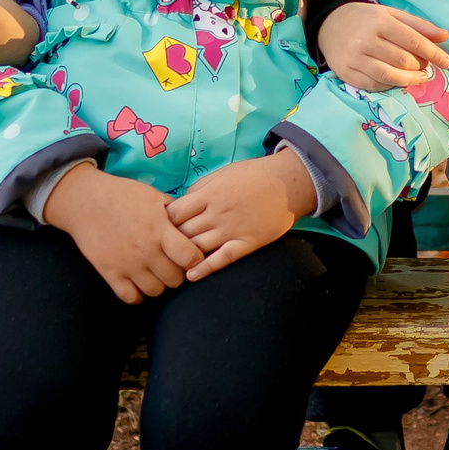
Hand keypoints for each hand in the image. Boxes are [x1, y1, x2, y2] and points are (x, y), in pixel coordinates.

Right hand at [41, 163, 204, 303]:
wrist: (86, 201)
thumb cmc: (123, 195)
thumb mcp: (154, 196)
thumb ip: (175, 213)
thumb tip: (194, 224)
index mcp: (160, 229)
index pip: (191, 258)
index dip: (196, 259)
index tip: (191, 255)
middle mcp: (146, 250)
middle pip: (175, 279)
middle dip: (178, 273)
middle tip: (172, 264)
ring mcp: (127, 264)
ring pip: (155, 291)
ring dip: (159, 284)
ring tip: (155, 273)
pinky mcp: (109, 272)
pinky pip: (130, 297)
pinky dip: (137, 294)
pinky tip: (138, 283)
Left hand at [167, 148, 316, 280]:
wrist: (288, 183)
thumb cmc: (253, 174)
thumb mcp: (222, 173)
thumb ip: (200, 189)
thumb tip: (181, 203)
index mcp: (209, 194)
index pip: (174, 213)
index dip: (164, 221)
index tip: (161, 225)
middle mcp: (217, 213)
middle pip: (183, 232)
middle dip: (170, 240)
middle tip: (162, 246)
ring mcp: (232, 230)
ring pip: (198, 247)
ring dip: (183, 255)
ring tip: (171, 262)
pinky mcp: (247, 243)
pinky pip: (222, 259)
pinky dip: (205, 269)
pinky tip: (191, 276)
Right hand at [320, 0, 448, 91]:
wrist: (330, 24)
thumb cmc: (367, 19)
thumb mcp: (392, 14)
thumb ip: (419, 25)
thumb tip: (445, 36)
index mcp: (380, 21)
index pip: (413, 41)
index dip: (434, 53)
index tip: (447, 62)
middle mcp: (366, 40)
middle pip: (404, 60)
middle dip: (421, 66)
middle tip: (427, 66)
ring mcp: (354, 59)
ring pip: (390, 76)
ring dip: (410, 80)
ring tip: (419, 77)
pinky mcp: (346, 73)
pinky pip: (375, 85)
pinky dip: (391, 85)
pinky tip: (398, 80)